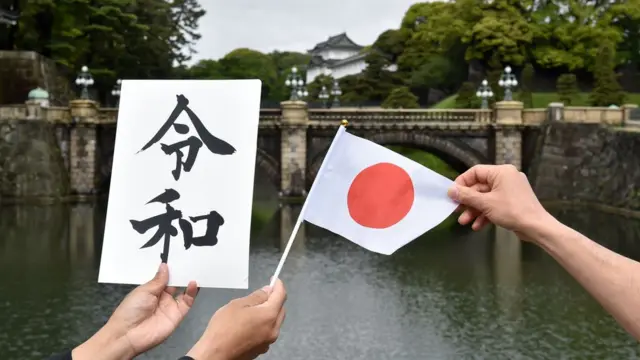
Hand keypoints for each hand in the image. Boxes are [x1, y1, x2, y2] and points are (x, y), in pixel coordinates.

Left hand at [73, 263, 198, 359]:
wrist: (129, 335)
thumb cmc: (131, 310)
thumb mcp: (143, 291)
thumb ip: (158, 280)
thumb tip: (165, 266)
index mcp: (151, 291)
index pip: (164, 278)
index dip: (171, 269)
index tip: (179, 258)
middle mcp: (162, 297)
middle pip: (175, 283)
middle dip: (181, 273)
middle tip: (190, 260)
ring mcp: (170, 306)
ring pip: (183, 292)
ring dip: (188, 282)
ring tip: (195, 269)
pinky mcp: (178, 315)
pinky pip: (187, 302)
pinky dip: (192, 292)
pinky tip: (193, 283)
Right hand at [187, 279, 286, 359]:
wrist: (215, 354)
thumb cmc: (223, 329)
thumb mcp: (238, 305)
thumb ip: (256, 296)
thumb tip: (267, 291)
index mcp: (269, 316)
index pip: (281, 295)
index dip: (278, 285)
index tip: (274, 280)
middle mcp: (273, 330)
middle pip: (280, 309)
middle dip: (274, 299)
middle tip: (263, 293)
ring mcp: (268, 341)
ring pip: (275, 322)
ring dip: (269, 313)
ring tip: (253, 309)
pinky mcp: (261, 349)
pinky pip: (268, 332)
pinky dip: (264, 324)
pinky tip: (250, 323)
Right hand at [447, 164, 550, 239]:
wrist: (537, 227)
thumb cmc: (511, 211)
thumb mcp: (486, 203)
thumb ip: (466, 196)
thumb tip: (450, 190)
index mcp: (501, 172)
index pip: (476, 171)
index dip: (462, 182)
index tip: (453, 194)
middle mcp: (506, 178)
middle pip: (480, 186)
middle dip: (468, 201)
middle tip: (456, 210)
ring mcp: (510, 190)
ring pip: (486, 198)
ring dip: (474, 210)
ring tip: (464, 222)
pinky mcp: (512, 202)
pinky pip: (494, 204)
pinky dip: (485, 213)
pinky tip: (477, 225)